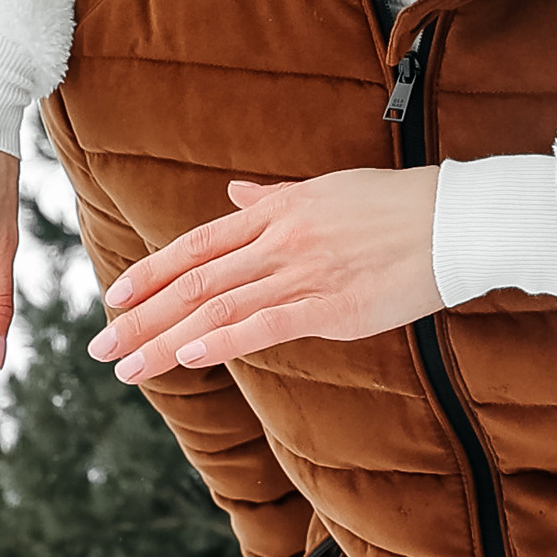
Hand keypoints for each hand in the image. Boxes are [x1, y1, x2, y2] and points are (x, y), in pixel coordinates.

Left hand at [87, 166, 444, 382]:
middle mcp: (281, 241)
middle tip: (100, 347)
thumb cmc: (397, 205)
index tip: (113, 297)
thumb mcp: (327, 190)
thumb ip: (274, 199)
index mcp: (278, 212)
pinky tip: (190, 357)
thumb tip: (235, 196)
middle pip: (195, 282)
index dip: (151, 272)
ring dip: (167, 340)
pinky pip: (267, 324)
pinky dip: (224, 341)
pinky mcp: (334, 305)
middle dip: (142, 317)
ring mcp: (305, 273)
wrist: (456, 219)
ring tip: (128, 367)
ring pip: (219, 308)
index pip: (197, 245)